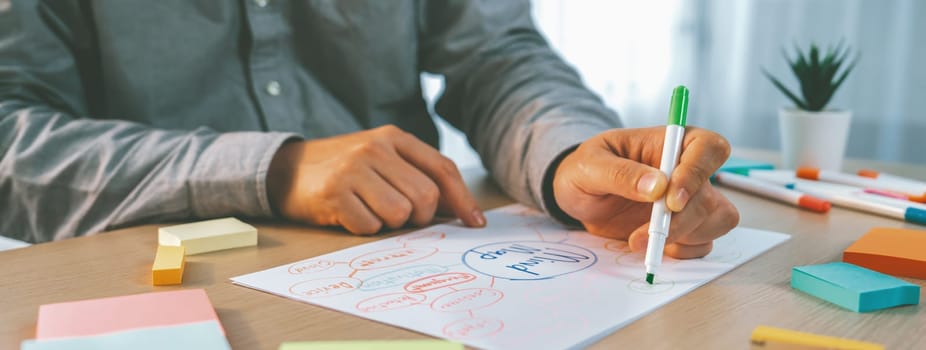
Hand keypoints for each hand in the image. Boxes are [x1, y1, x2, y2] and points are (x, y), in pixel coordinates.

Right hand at [267, 125, 484, 233]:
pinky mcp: (334, 193)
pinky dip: (365, 229)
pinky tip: (349, 214)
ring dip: (390, 224)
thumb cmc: (344, 170)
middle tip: (401, 217)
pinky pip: (370, 227)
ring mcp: (353, 169)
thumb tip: (458, 210)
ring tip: (370, 210)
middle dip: (420, 217)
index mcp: (394, 137)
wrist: (286, 170)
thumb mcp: (381, 159)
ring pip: (400, 214)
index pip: (442, 169)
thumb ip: (417, 176)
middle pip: (425, 197)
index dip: (463, 199)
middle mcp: (375, 148)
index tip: (475, 222)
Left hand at [552, 126, 738, 257]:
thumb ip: (621, 173)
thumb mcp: (590, 165)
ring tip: (640, 240)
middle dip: (681, 221)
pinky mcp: (684, 228)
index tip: (670, 199)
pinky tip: (652, 247)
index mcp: (671, 143)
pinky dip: (682, 252)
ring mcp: (690, 202)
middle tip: (645, 233)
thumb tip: (657, 186)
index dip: (697, 174)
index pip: (708, 148)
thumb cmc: (586, 169)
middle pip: (710, 196)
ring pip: (716, 221)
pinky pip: (703, 243)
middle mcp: (688, 171)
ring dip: (684, 237)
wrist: (579, 197)